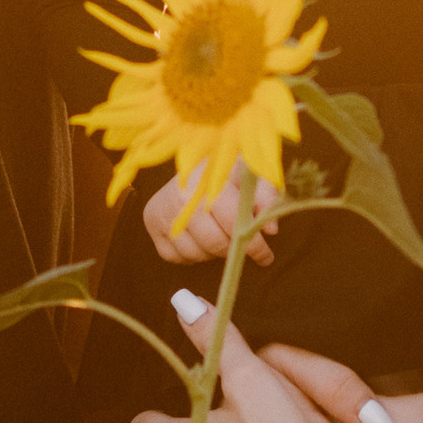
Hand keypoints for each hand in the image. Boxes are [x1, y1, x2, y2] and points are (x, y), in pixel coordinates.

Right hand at [145, 164, 279, 267]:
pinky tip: (200, 236)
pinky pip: (178, 257)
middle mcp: (178, 195)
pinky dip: (194, 254)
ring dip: (213, 252)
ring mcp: (161, 211)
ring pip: (196, 253)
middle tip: (243, 245)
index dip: (252, 242)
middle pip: (213, 242)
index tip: (266, 256)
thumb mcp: (251, 177)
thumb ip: (265, 199)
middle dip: (233, 248)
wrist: (194, 165)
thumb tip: (270, 230)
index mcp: (205, 177)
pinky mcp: (152, 225)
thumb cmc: (227, 172)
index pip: (231, 220)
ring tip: (219, 232)